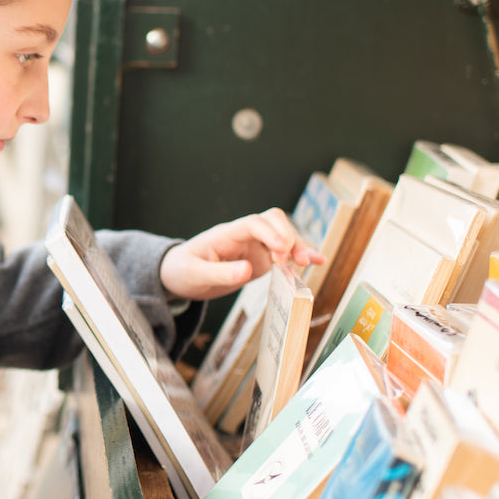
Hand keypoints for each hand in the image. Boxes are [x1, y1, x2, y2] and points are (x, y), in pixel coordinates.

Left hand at [159, 208, 324, 302]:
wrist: (179, 276)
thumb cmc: (183, 271)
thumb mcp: (195, 275)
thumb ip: (219, 273)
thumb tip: (247, 271)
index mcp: (225, 234)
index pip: (253, 223)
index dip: (271, 233)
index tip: (282, 250)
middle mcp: (243, 236)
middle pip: (273, 222)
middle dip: (289, 236)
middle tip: (295, 260)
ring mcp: (254, 247)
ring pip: (283, 235)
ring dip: (297, 246)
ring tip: (305, 264)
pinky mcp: (261, 260)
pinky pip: (284, 254)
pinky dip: (300, 255)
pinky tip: (318, 261)